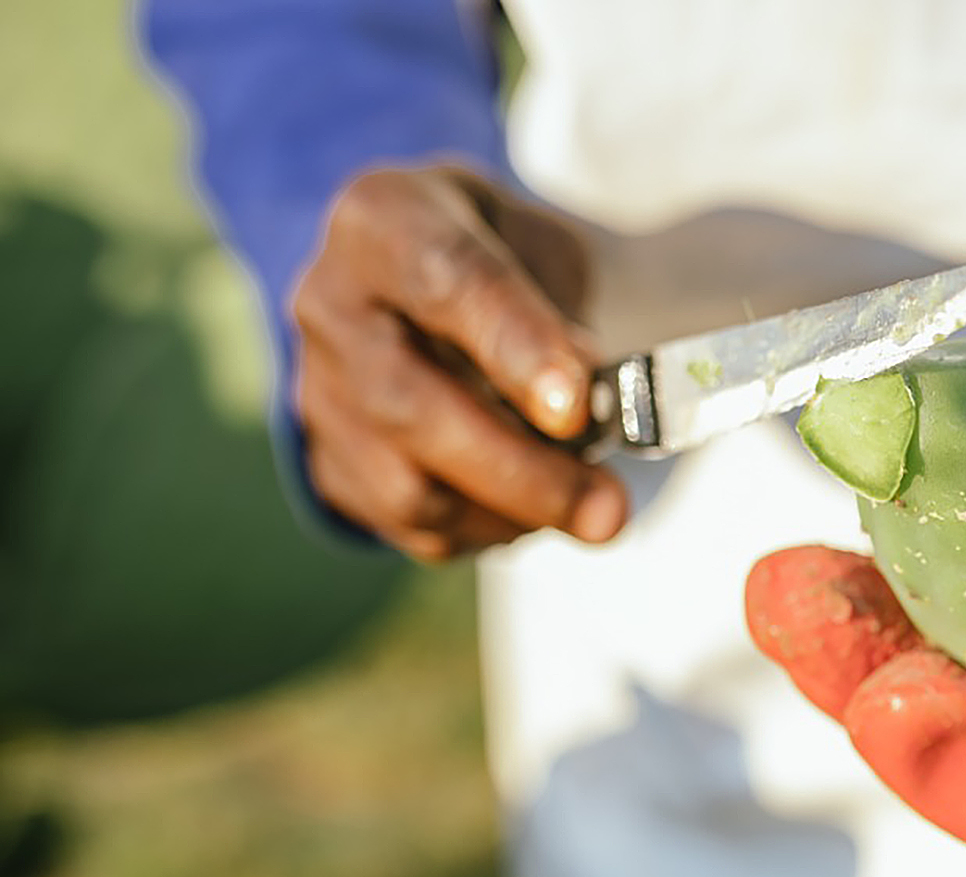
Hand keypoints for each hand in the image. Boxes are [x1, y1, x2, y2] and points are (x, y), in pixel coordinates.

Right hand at [291, 164, 625, 559]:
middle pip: (413, 407)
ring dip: (512, 513)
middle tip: (607, 508)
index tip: (575, 408)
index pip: (447, 281)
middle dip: (521, 469)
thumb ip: (561, 306)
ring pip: (406, 485)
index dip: (514, 348)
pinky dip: (487, 529)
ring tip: (591, 511)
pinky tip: (534, 508)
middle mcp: (330, 306)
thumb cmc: (491, 253)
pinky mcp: (330, 463)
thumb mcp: (538, 243)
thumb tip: (578, 396)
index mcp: (383, 221)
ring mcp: (321, 392)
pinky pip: (410, 524)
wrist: (415, 277)